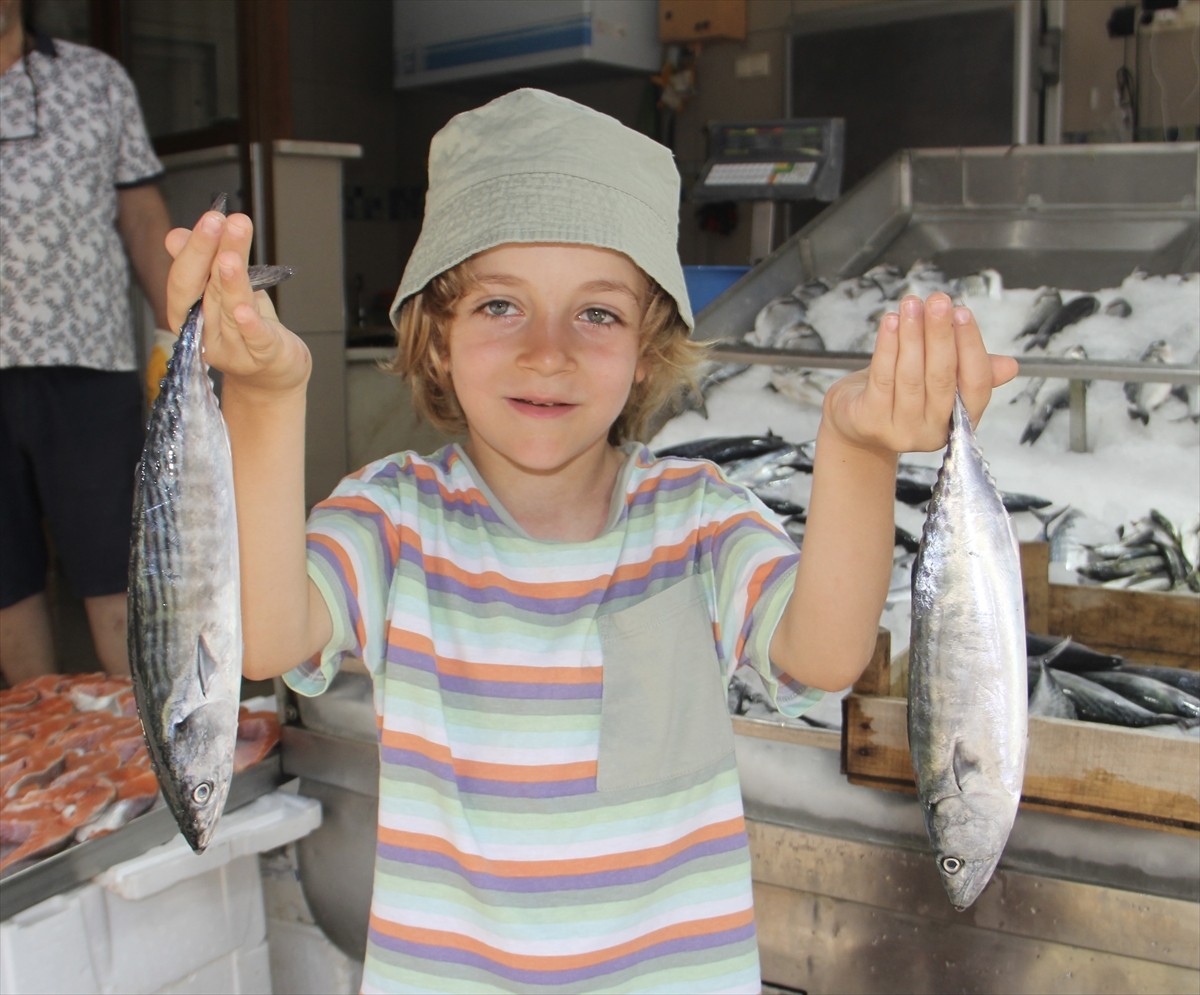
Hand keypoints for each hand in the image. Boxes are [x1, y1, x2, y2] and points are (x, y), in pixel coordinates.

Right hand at [164, 210, 309, 396]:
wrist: (272, 374)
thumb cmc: (245, 330)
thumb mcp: (224, 293)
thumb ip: (203, 265)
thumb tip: (175, 235)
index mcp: (190, 313)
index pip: (185, 278)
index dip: (195, 248)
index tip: (212, 216)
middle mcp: (205, 331)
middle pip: (204, 288)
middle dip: (208, 253)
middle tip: (217, 220)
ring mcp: (232, 347)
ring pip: (229, 308)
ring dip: (228, 282)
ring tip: (229, 256)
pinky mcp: (262, 356)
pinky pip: (254, 338)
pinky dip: (249, 324)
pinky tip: (245, 309)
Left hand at [822, 292, 1018, 454]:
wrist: (856, 423)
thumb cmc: (901, 394)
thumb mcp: (940, 383)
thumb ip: (971, 372)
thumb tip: (1011, 366)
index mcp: (960, 421)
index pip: (976, 385)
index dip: (971, 347)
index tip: (963, 312)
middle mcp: (933, 432)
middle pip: (942, 378)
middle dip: (941, 334)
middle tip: (939, 301)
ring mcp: (901, 431)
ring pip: (911, 376)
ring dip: (912, 335)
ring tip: (912, 303)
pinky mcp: (871, 422)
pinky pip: (882, 378)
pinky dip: (887, 346)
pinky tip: (890, 322)